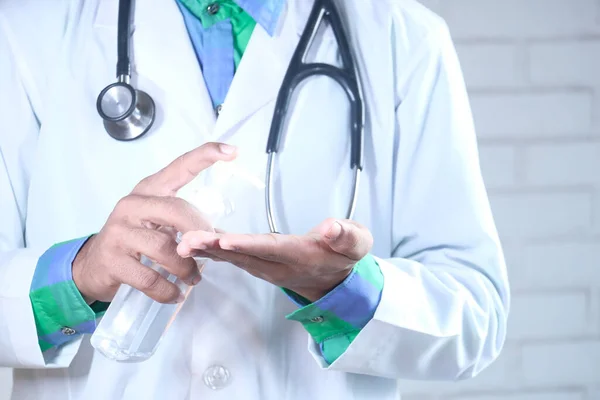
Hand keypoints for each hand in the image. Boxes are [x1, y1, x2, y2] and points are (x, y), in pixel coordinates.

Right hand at [73, 142, 237, 303]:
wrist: (92, 266)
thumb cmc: (134, 241)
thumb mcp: (156, 223)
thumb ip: (182, 222)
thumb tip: (218, 237)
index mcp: (149, 191)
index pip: (179, 167)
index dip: (205, 157)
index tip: (232, 151)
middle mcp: (132, 205)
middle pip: (176, 210)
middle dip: (199, 233)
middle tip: (210, 250)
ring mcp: (119, 232)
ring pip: (165, 248)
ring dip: (186, 268)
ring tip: (193, 278)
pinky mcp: (113, 261)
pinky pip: (150, 278)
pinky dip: (168, 290)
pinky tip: (175, 293)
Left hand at [177, 218, 372, 301]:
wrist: (334, 280)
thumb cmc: (345, 255)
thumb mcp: (357, 244)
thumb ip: (347, 236)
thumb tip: (331, 227)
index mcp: (300, 255)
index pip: (271, 249)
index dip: (248, 246)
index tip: (225, 241)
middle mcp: (278, 265)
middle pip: (243, 256)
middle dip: (214, 249)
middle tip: (187, 242)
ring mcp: (265, 267)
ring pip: (233, 259)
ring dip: (207, 251)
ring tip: (181, 243)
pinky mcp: (257, 264)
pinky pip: (232, 258)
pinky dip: (210, 251)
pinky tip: (191, 243)